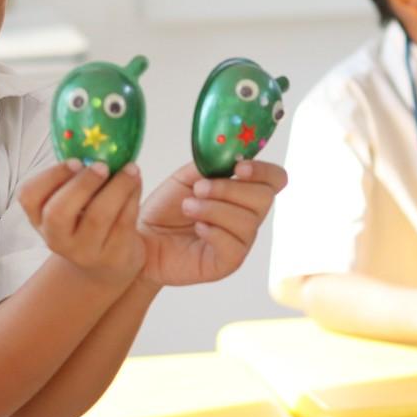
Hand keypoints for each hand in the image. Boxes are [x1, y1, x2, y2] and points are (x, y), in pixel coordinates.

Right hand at [19, 160, 143, 285]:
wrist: (108, 264)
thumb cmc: (89, 221)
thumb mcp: (74, 202)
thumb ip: (76, 177)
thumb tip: (95, 141)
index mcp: (41, 219)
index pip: (29, 197)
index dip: (50, 176)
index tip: (75, 161)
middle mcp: (57, 239)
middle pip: (58, 212)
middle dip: (82, 183)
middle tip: (102, 165)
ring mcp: (84, 252)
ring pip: (96, 218)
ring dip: (116, 187)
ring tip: (130, 170)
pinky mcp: (113, 257)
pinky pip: (123, 224)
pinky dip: (132, 199)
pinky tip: (136, 184)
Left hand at [136, 160, 287, 286]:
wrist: (142, 238)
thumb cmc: (165, 210)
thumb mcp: (186, 179)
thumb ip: (211, 165)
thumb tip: (232, 152)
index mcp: (241, 192)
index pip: (274, 179)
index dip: (263, 171)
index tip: (238, 167)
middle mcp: (247, 217)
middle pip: (265, 198)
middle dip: (229, 189)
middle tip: (198, 189)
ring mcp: (240, 241)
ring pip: (247, 221)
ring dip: (214, 209)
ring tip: (187, 207)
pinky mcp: (227, 263)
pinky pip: (234, 245)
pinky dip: (213, 231)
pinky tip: (196, 228)